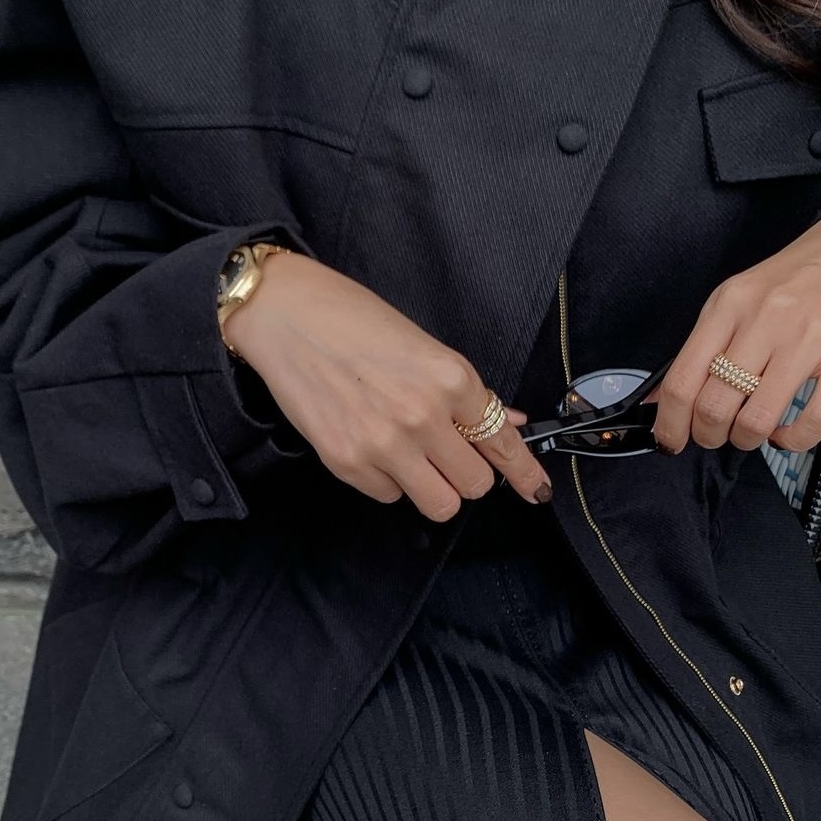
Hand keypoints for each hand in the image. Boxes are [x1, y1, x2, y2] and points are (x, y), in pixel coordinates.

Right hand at [222, 250, 552, 514]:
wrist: (284, 316)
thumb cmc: (351, 319)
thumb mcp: (422, 346)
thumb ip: (465, 393)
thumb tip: (506, 421)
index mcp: (450, 378)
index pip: (502, 443)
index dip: (524, 473)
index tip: (535, 490)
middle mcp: (422, 416)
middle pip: (475, 485)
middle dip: (467, 473)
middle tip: (448, 454)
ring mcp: (384, 444)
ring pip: (439, 504)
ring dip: (432, 487)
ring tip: (411, 457)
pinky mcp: (347, 463)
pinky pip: (390, 496)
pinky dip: (389, 480)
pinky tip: (371, 445)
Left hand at [650, 204, 820, 454]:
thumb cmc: (800, 277)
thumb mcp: (739, 297)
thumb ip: (704, 345)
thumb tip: (660, 399)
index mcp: (729, 304)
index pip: (682, 380)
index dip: (670, 424)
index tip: (670, 442)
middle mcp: (765, 319)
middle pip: (714, 406)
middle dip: (708, 435)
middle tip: (717, 435)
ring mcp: (809, 339)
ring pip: (757, 420)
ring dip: (747, 439)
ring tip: (753, 432)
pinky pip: (813, 421)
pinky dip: (793, 440)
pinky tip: (788, 432)